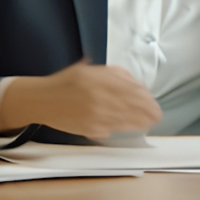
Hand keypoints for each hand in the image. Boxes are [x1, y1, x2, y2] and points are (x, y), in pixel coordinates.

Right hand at [0, 61, 161, 138]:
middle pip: (134, 107)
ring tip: (149, 122)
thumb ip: (114, 74)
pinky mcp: (90, 129)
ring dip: (140, 122)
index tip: (154, 102)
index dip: (147, 99)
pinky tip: (130, 127)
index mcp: (100, 80)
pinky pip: (113, 130)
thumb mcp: (90, 69)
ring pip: (126, 121)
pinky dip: (124, 128)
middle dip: (148, 112)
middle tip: (157, 115)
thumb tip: (136, 85)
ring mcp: (96, 116)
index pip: (133, 91)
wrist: (42, 100)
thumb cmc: (67, 82)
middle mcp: (100, 98)